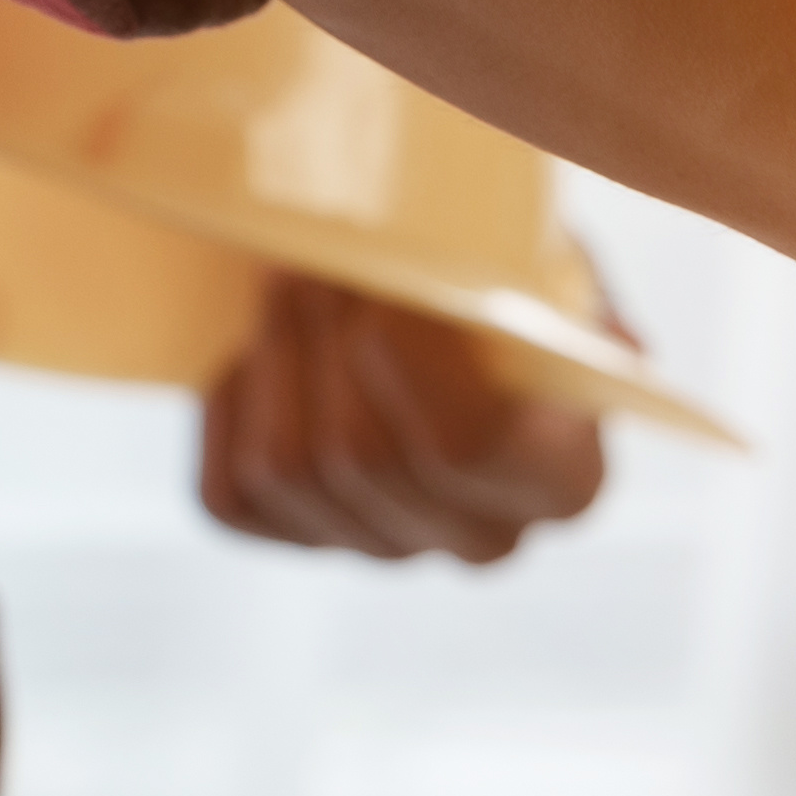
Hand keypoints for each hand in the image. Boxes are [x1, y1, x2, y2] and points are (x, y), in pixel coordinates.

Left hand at [196, 275, 609, 564]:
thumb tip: (563, 322)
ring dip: (273, 357)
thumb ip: (547, 283)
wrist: (426, 277)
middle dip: (323, 336)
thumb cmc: (497, 256)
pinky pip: (233, 493)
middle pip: (365, 458)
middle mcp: (484, 534)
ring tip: (284, 275)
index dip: (409, 362)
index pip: (473, 448)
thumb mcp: (542, 253)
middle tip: (314, 249)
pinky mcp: (301, 536)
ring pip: (289, 471)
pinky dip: (232, 411)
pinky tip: (256, 353)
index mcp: (563, 475)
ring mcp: (388, 546)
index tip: (380, 280)